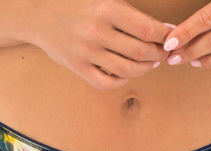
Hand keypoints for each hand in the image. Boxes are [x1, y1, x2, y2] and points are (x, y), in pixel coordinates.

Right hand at [20, 0, 172, 89]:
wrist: (39, 15)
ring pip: (127, 69)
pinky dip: (121, 81)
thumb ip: (130, 13)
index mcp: (107, 8)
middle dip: (158, 55)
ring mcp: (86, 52)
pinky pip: (107, 83)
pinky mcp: (78, 67)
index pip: (147, 28)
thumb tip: (164, 29)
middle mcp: (97, 31)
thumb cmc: (77, 5)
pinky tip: (126, 73)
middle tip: (163, 54)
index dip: (165, 37)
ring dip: (144, 69)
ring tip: (149, 64)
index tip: (171, 39)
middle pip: (140, 51)